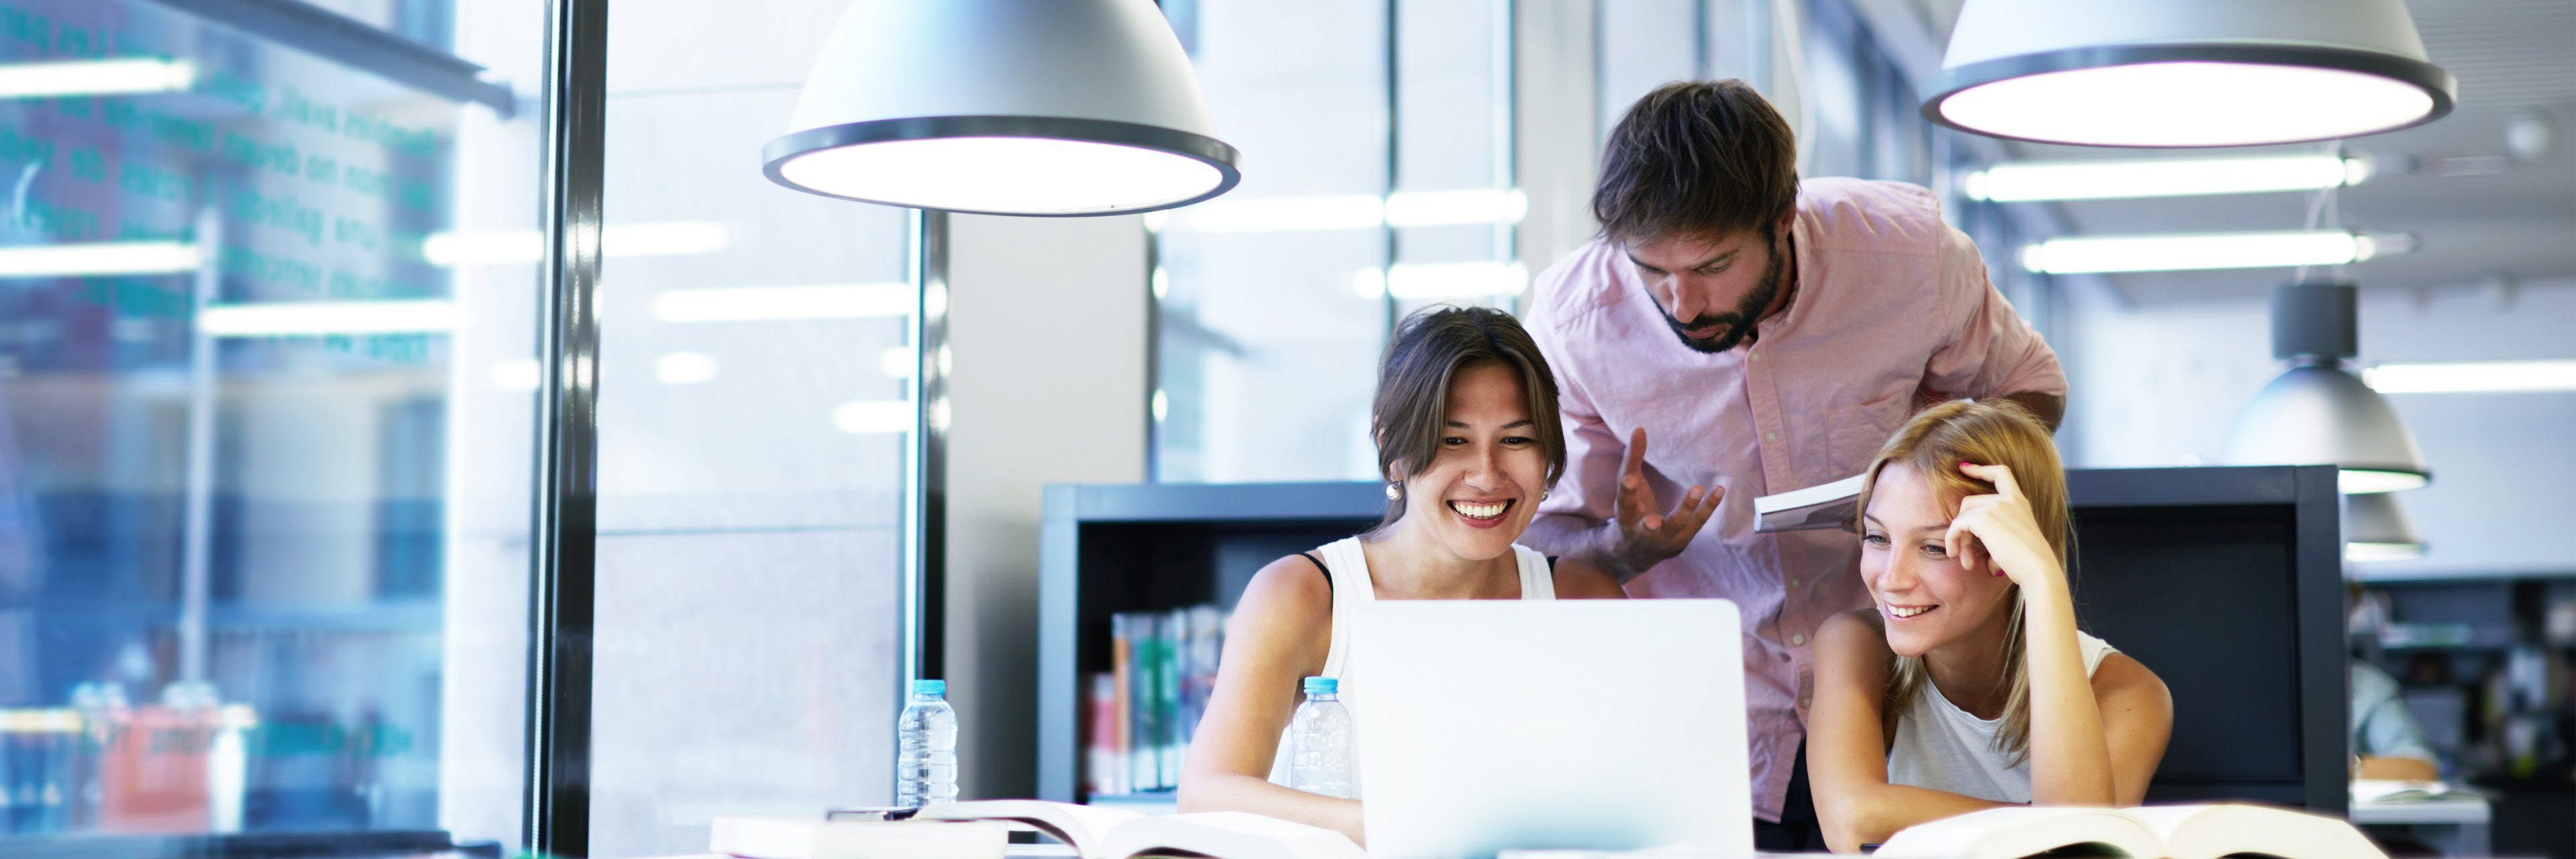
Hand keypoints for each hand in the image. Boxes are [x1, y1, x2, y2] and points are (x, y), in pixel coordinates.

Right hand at [1611, 427, 1721, 572]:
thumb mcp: (1628, 487)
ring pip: (1676, 526)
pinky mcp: (1681, 541)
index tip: (1629, 479)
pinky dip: (1708, 507)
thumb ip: (1633, 458)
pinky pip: (1697, 523)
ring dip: (1686, 509)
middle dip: (1649, 523)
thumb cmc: (1630, 512)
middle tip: (1652, 520)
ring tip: (1698, 488)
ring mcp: (1663, 540)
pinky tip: (1719, 490)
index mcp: (1625, 517)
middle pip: (1647, 527)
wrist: (1634, 553)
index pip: (1625, 502)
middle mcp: (1642, 533)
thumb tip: (1639, 428)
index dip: (1627, 491)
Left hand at [1942, 462, 2062, 590]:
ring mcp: (1996, 506)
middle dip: (1963, 527)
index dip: (1981, 469)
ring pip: (1963, 516)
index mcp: (2019, 501)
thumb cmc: (2028, 563)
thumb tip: (1975, 556)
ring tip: (1965, 560)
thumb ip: (1995, 537)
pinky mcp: (1983, 518)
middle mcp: (2008, 499)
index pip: (2001, 473)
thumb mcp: (2014, 541)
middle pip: (1970, 502)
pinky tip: (1957, 554)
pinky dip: (1952, 539)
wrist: (2038, 569)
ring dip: (1959, 539)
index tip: (1963, 467)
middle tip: (1964, 553)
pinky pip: (1957, 525)